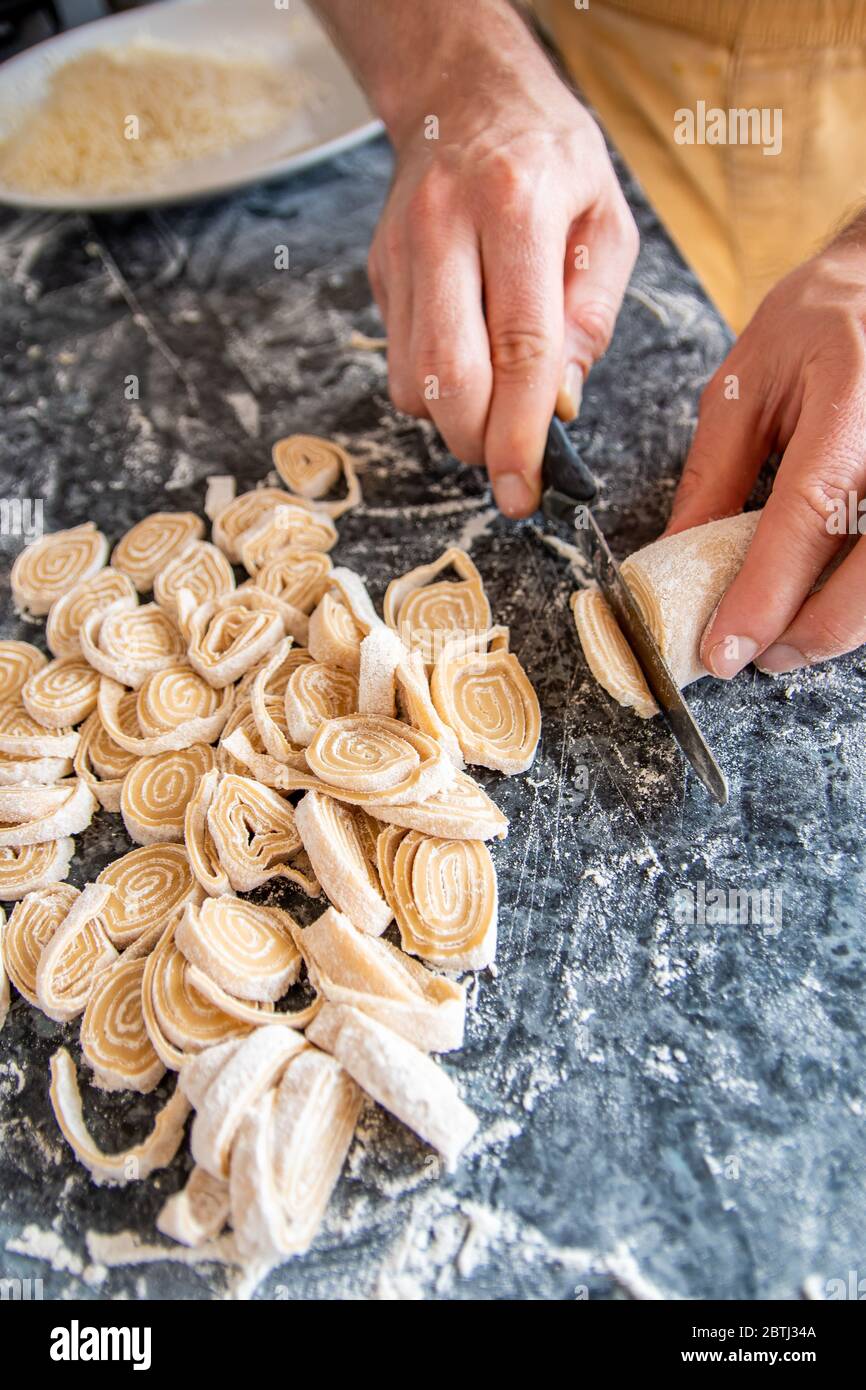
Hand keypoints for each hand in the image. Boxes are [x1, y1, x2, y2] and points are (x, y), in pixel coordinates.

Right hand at [367, 38, 637, 516]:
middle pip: (450, 377)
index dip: (520, 434)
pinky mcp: (378, 271)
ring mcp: (401, 250)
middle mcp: (446, 226)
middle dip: (479, 444)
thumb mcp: (606, 222)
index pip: (518, 348)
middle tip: (509, 464)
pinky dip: (434, 389)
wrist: (463, 92)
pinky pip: (399, 362)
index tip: (524, 489)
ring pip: (413, 382)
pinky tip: (467, 360)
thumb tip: (560, 408)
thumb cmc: (550, 158)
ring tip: (494, 400)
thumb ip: (589, 319)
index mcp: (517, 205)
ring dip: (454, 420)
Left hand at [665, 236, 865, 675]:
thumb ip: (714, 473)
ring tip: (787, 634)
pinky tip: (828, 598)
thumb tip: (674, 557)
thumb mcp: (748, 384)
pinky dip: (860, 597)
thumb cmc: (823, 320)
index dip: (765, 597)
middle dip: (808, 634)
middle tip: (756, 654)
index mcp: (851, 403)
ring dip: (838, 627)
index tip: (723, 652)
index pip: (808, 518)